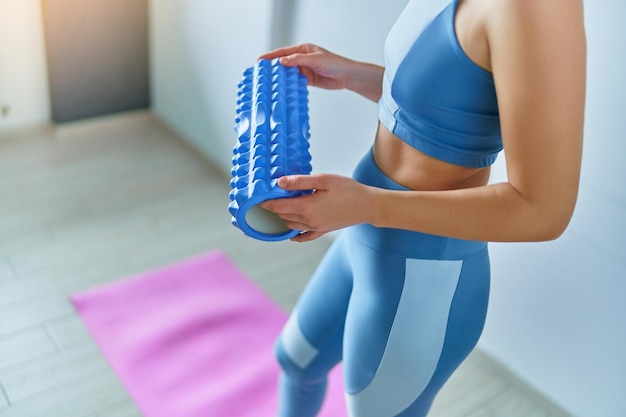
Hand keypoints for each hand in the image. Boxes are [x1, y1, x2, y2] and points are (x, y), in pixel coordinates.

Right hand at [258, 43, 355, 90]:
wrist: (347, 76)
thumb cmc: (335, 63)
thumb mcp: (315, 59)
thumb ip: (298, 60)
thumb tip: (282, 61)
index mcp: (303, 50)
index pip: (284, 52)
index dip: (271, 56)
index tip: (260, 60)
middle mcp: (302, 59)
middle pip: (284, 63)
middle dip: (274, 68)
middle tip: (262, 74)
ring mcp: (304, 70)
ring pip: (289, 74)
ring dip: (281, 78)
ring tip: (269, 83)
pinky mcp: (307, 80)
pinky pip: (295, 82)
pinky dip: (289, 85)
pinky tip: (282, 89)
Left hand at [259, 174, 374, 241]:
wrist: (368, 206)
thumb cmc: (348, 190)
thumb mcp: (323, 180)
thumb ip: (300, 182)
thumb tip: (280, 182)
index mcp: (307, 207)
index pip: (279, 206)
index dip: (266, 202)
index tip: (257, 198)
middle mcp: (308, 221)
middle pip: (283, 215)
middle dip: (273, 208)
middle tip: (266, 200)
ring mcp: (316, 228)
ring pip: (291, 225)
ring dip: (283, 218)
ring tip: (278, 209)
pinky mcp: (323, 231)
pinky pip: (304, 237)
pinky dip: (295, 235)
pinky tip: (291, 233)